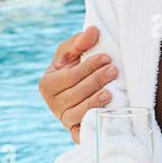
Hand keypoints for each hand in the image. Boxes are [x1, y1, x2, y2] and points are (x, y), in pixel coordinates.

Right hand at [40, 27, 117, 142]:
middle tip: (114, 70)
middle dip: (95, 80)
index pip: (70, 76)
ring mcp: (64, 119)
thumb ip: (80, 42)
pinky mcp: (76, 131)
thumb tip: (93, 31)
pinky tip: (106, 113)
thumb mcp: (72, 55)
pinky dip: (94, 121)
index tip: (106, 57)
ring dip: (96, 101)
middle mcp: (53, 104)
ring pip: (80, 111)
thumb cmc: (75, 71)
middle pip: (76, 93)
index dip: (88, 67)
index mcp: (48, 84)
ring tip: (111, 92)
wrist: (83, 94)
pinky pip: (84, 129)